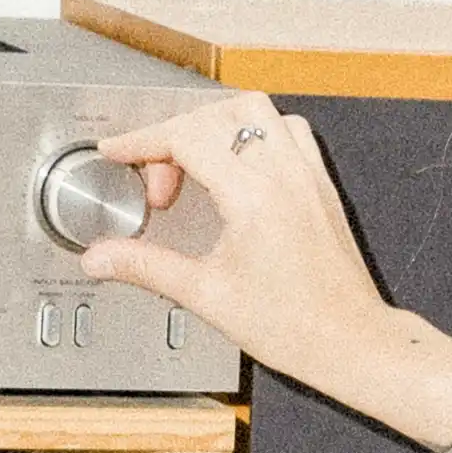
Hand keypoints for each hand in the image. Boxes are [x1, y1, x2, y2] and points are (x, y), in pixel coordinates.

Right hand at [82, 92, 451, 452]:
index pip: (187, 137)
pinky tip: (237, 169)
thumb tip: (101, 258)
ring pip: (256, 111)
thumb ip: (146, 267)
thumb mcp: (205, 295)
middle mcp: (286, 175)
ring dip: (214, 125)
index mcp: (254, 197)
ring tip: (194, 166)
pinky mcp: (321, 185)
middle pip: (216, 116)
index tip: (117, 150)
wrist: (350, 341)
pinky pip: (288, 130)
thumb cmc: (295, 326)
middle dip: (173, 139)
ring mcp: (308, 175)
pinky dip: (253, 135)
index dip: (142, 140)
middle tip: (159, 186)